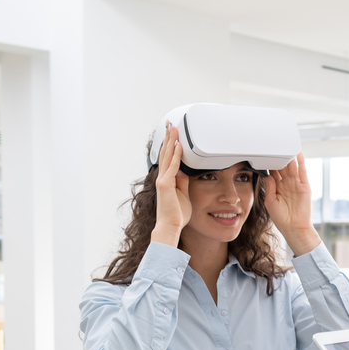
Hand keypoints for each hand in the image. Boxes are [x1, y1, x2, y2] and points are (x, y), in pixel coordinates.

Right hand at [151, 123, 190, 246]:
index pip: (168, 158)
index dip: (170, 144)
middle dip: (169, 137)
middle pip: (166, 153)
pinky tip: (179, 145)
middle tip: (171, 123)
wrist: (171, 226)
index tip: (173, 133)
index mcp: (167, 179)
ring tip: (173, 128)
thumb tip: (185, 171)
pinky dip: (176, 155)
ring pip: (168, 156)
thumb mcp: (183, 194)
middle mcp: (163, 177)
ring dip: (171, 141)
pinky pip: (172, 167)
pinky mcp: (165, 185)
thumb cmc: (177, 214)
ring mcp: (163, 180)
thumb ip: (183, 182)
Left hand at [262, 152, 319, 255]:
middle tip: (275, 146)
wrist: (294, 228)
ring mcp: (296, 185)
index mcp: (278, 188)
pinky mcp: (305, 187)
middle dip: (279, 157)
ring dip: (290, 157)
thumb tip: (267, 175)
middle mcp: (287, 184)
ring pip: (292, 167)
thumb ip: (269, 187)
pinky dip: (301, 163)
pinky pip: (303, 172)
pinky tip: (298, 155)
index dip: (270, 163)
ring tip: (286, 146)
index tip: (265, 154)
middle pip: (283, 167)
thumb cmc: (281, 218)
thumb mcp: (270, 202)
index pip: (273, 172)